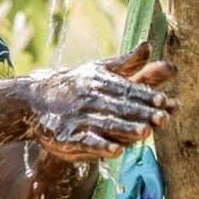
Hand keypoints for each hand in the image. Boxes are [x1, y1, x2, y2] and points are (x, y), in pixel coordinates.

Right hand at [21, 42, 178, 160]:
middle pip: (121, 107)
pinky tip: (116, 151)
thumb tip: (149, 46)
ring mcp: (79, 117)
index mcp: (100, 81)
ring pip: (106, 124)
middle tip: (163, 119)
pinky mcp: (68, 136)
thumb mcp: (97, 70)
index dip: (146, 96)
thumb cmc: (73, 85)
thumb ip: (125, 62)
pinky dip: (101, 146)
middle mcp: (91, 98)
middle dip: (143, 113)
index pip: (128, 89)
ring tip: (145, 133)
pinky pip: (87, 142)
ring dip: (126, 129)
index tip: (164, 100)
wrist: (34, 100)